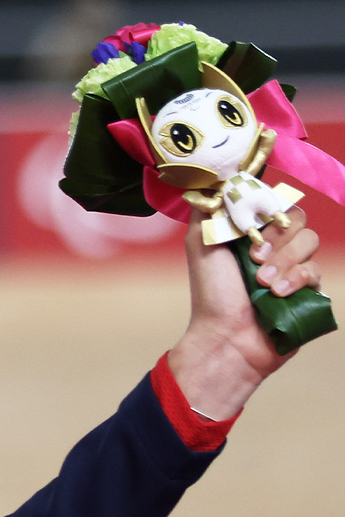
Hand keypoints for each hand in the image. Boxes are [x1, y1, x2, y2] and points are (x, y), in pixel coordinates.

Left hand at [167, 205, 322, 418]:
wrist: (225, 338)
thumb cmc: (212, 294)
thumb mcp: (201, 243)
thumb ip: (209, 209)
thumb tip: (215, 177)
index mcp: (251, 233)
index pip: (275, 203)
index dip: (266, 211)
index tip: (249, 229)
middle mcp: (275, 247)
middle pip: (296, 218)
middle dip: (275, 238)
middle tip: (254, 259)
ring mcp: (293, 268)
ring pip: (309, 241)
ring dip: (284, 260)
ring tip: (263, 283)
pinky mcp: (308, 290)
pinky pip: (316, 270)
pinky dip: (296, 279)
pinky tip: (278, 294)